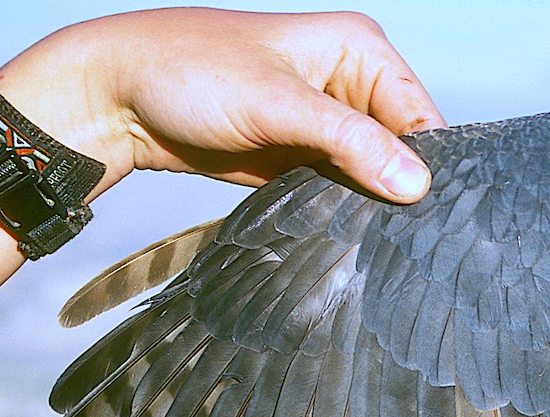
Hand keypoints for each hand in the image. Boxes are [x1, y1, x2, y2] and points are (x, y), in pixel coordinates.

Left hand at [0, 8, 446, 201]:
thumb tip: (417, 183)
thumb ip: (351, 142)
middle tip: (400, 233)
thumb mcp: (277, 103)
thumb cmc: (189, 74)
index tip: (428, 214)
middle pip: (403, 149)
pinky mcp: (305, 158)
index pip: (421, 115)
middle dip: (400, 187)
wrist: (120, 99)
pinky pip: (342, 190)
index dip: (429, 164)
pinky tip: (344, 232)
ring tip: (372, 234)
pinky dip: (344, 210)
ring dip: (371, 203)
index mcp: (359, 49)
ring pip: (375, 176)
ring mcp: (329, 125)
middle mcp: (351, 84)